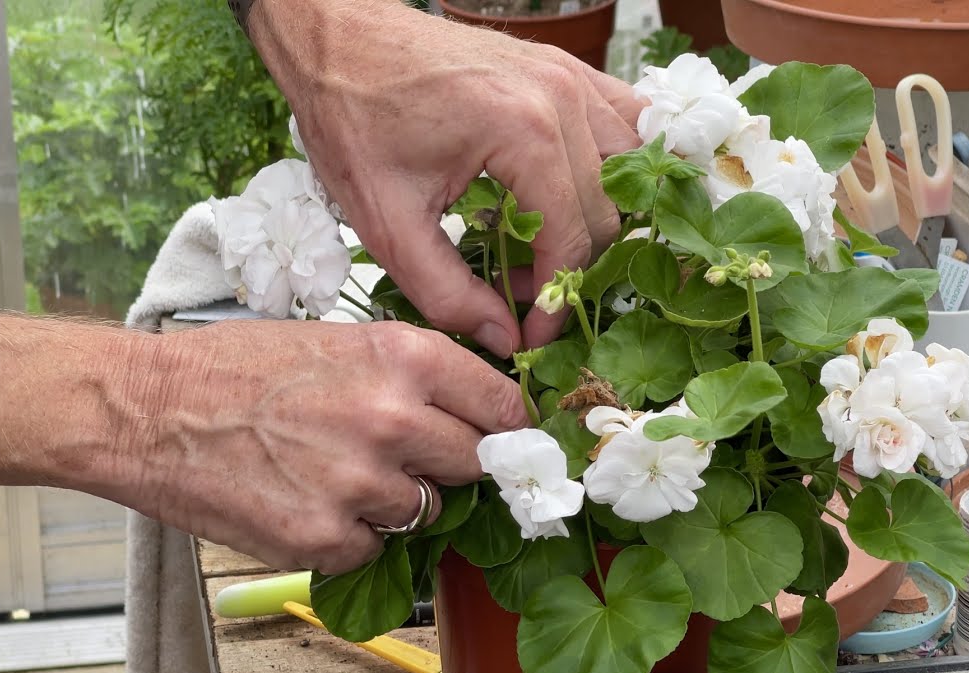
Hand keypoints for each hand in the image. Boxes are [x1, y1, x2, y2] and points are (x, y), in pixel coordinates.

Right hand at [130, 320, 527, 573]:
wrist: (151, 409)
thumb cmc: (240, 367)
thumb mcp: (341, 339)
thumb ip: (413, 374)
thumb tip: (474, 410)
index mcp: (403, 358)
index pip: (502, 407)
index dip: (506, 427)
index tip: (504, 440)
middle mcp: (392, 419)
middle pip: (473, 463)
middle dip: (448, 464)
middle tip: (406, 456)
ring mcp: (359, 483)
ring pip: (426, 511)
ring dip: (396, 501)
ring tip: (339, 473)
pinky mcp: (323, 537)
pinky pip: (373, 549)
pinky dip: (349, 536)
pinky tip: (309, 502)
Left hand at [249, 0, 642, 355]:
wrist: (339, 38)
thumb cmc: (354, 117)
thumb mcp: (387, 222)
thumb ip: (447, 293)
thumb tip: (504, 338)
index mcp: (523, 133)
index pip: (574, 241)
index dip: (555, 300)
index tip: (530, 331)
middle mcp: (562, 98)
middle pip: (608, 211)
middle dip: (571, 264)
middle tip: (523, 287)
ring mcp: (571, 75)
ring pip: (628, 169)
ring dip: (599, 217)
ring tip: (549, 244)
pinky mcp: (566, 67)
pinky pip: (625, 122)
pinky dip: (616, 165)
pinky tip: (581, 193)